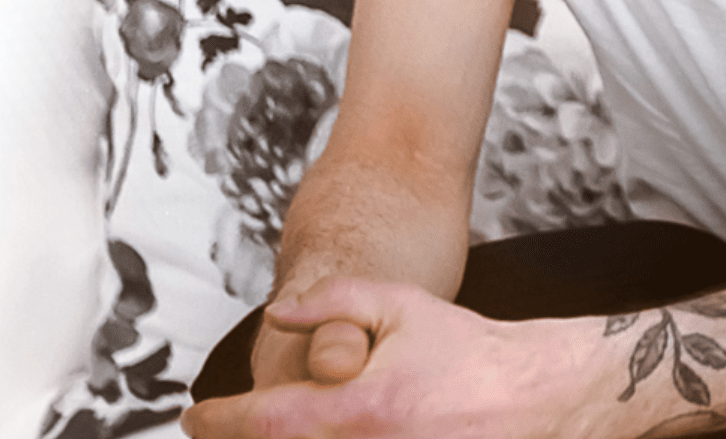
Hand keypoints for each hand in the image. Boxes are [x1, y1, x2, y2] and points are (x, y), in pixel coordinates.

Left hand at [183, 278, 585, 438]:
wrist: (531, 395)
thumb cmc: (467, 351)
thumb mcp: (403, 305)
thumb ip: (335, 301)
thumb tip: (275, 316)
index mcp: (361, 409)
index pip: (264, 422)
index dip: (218, 420)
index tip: (194, 416)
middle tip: (223, 428)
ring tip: (265, 430)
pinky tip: (322, 436)